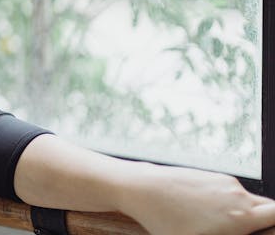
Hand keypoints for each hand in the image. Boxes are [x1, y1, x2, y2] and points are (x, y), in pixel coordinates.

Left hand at [120, 163, 274, 234]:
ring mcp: (224, 182)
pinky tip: (205, 214)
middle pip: (268, 209)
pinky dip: (228, 203)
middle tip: (244, 231)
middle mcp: (237, 195)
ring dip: (244, 214)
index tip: (264, 231)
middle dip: (263, 223)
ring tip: (215, 224)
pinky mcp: (211, 175)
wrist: (140, 188)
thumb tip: (235, 230)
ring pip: (248, 200)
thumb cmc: (165, 222)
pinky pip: (231, 192)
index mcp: (241, 216)